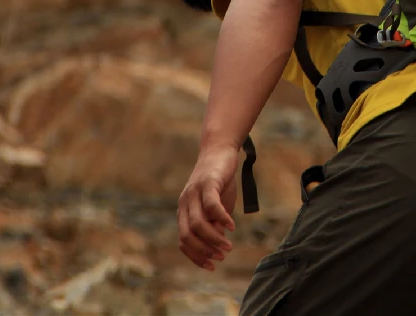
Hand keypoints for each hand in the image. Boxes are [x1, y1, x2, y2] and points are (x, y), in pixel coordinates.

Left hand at [177, 144, 238, 270]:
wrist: (219, 149)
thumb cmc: (219, 180)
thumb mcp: (216, 206)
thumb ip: (214, 223)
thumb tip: (217, 244)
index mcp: (184, 210)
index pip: (183, 241)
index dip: (196, 256)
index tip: (212, 265)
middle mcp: (185, 202)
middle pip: (187, 235)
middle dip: (204, 250)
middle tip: (221, 256)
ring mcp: (194, 192)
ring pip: (197, 223)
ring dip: (213, 239)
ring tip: (228, 246)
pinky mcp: (208, 182)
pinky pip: (211, 205)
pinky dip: (221, 219)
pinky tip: (232, 226)